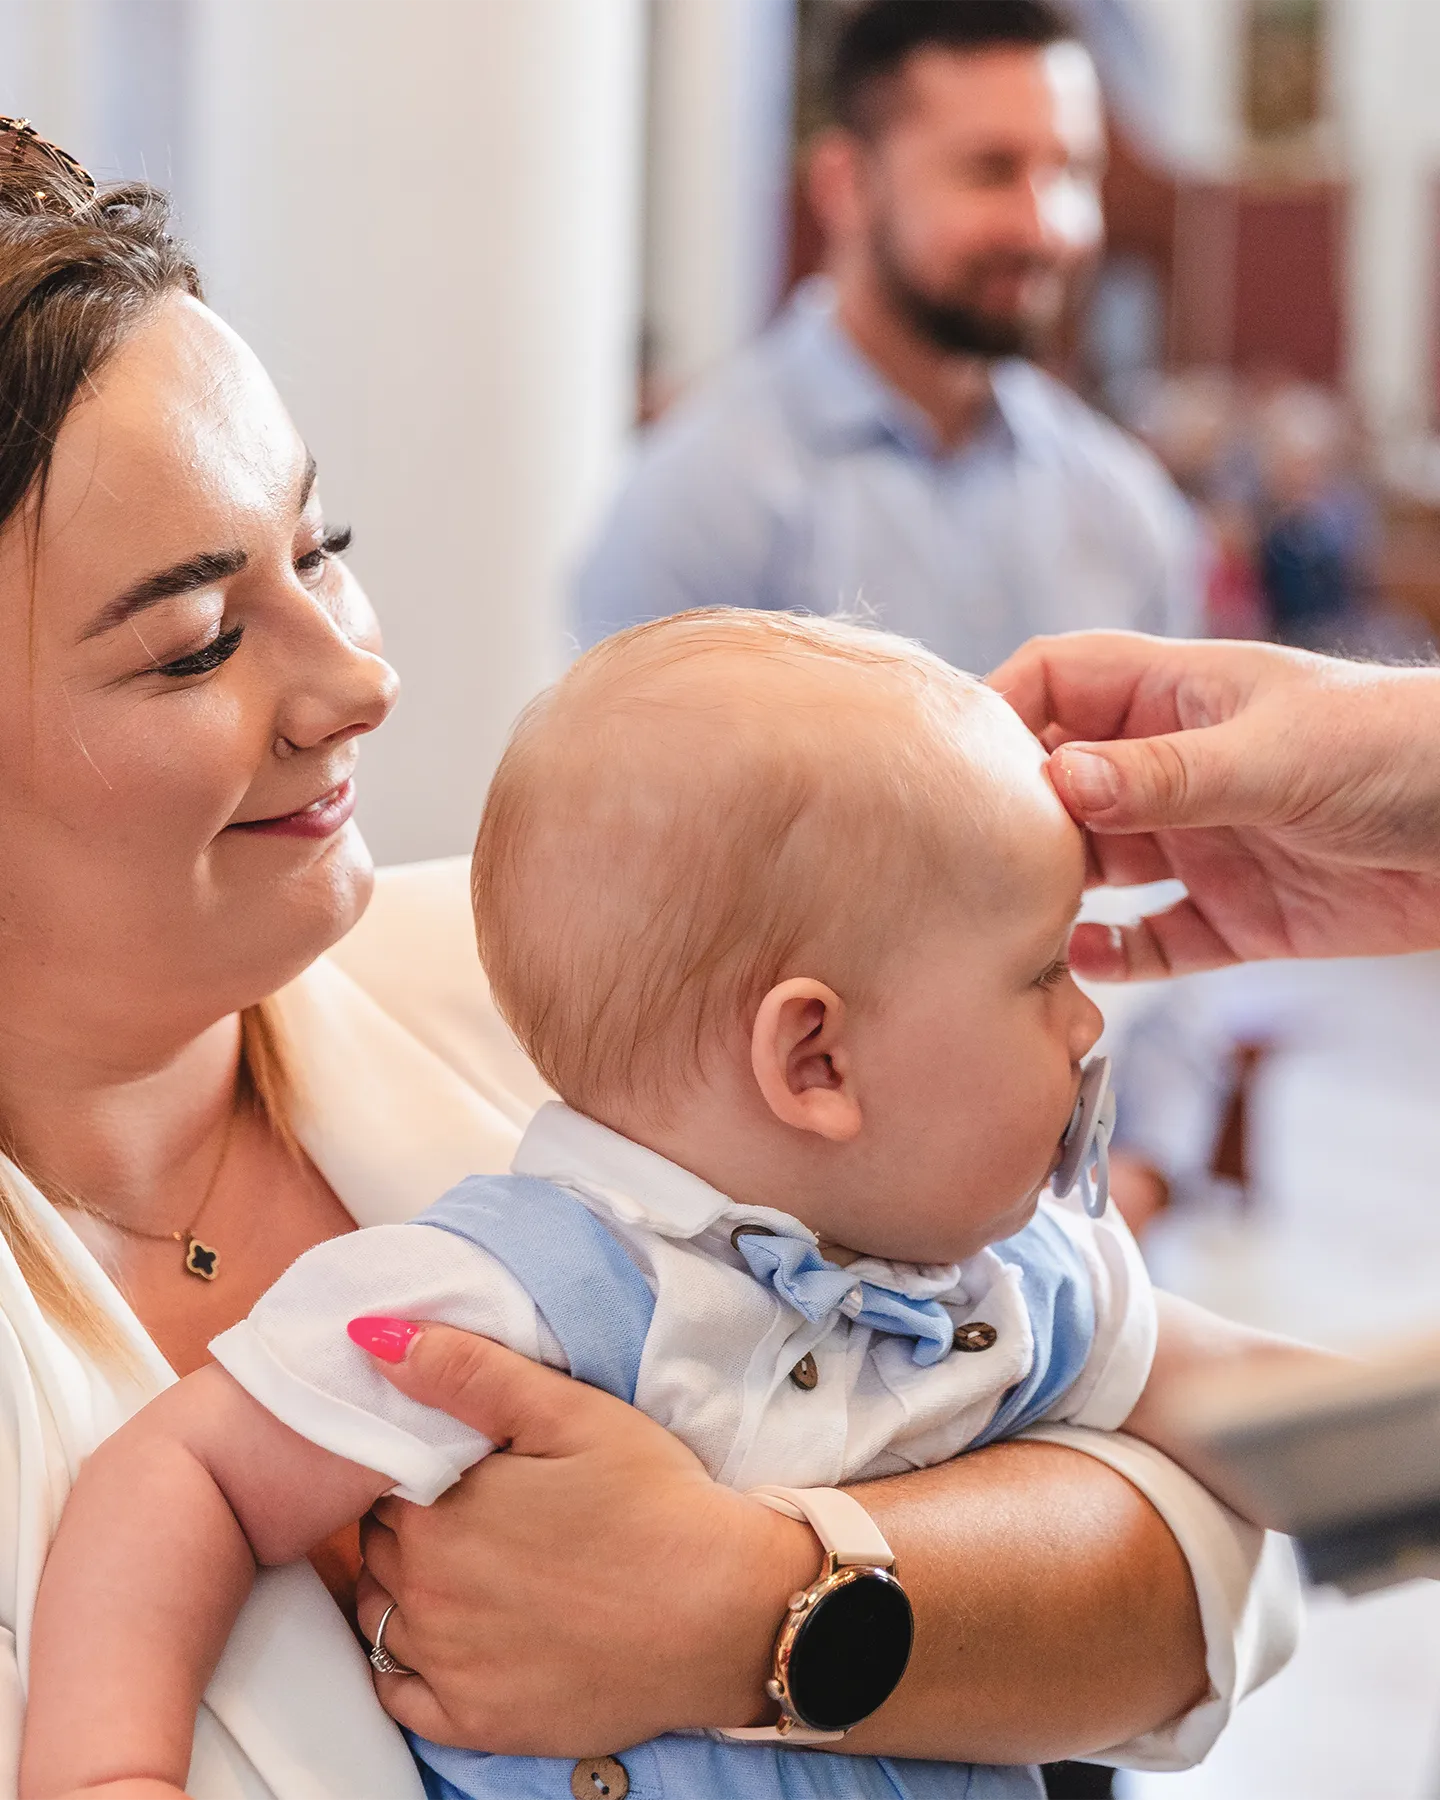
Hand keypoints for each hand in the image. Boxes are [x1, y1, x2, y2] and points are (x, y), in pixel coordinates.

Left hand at [352, 1326, 815, 1755]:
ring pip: (381, 1614)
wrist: (729, 1613)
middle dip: (409, 1520)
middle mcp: (426, 1597)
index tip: (460, 1464)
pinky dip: (406, 1665)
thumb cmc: (655, 1502)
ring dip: (405, 1585)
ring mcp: (448, 1670)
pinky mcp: (477, 1725)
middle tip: (475, 1508)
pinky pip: (398, 1695)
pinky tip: (455, 1636)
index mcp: (438, 1515)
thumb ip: (469, 1373)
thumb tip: (375, 1338)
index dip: (412, 1464)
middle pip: (376, 1544)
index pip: (379, 1478)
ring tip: (473, 1566)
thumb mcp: (570, 1412)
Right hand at [988, 632, 1439, 977]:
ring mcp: (1202, 843)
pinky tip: (1085, 960)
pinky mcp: (1236, 915)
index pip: (1058, 682)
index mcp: (1177, 697)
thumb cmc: (1399, 750)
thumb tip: (1058, 783)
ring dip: (1055, 893)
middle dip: (1016, 818)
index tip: (957, 764)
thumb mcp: (1275, 754)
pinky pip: (1153, 941)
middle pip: (1061, 784)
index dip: (1002, 710)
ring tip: (1015, 919)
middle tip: (978, 861)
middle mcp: (1175, 768)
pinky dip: (1115, 955)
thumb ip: (1166, 776)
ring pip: (1097, 868)